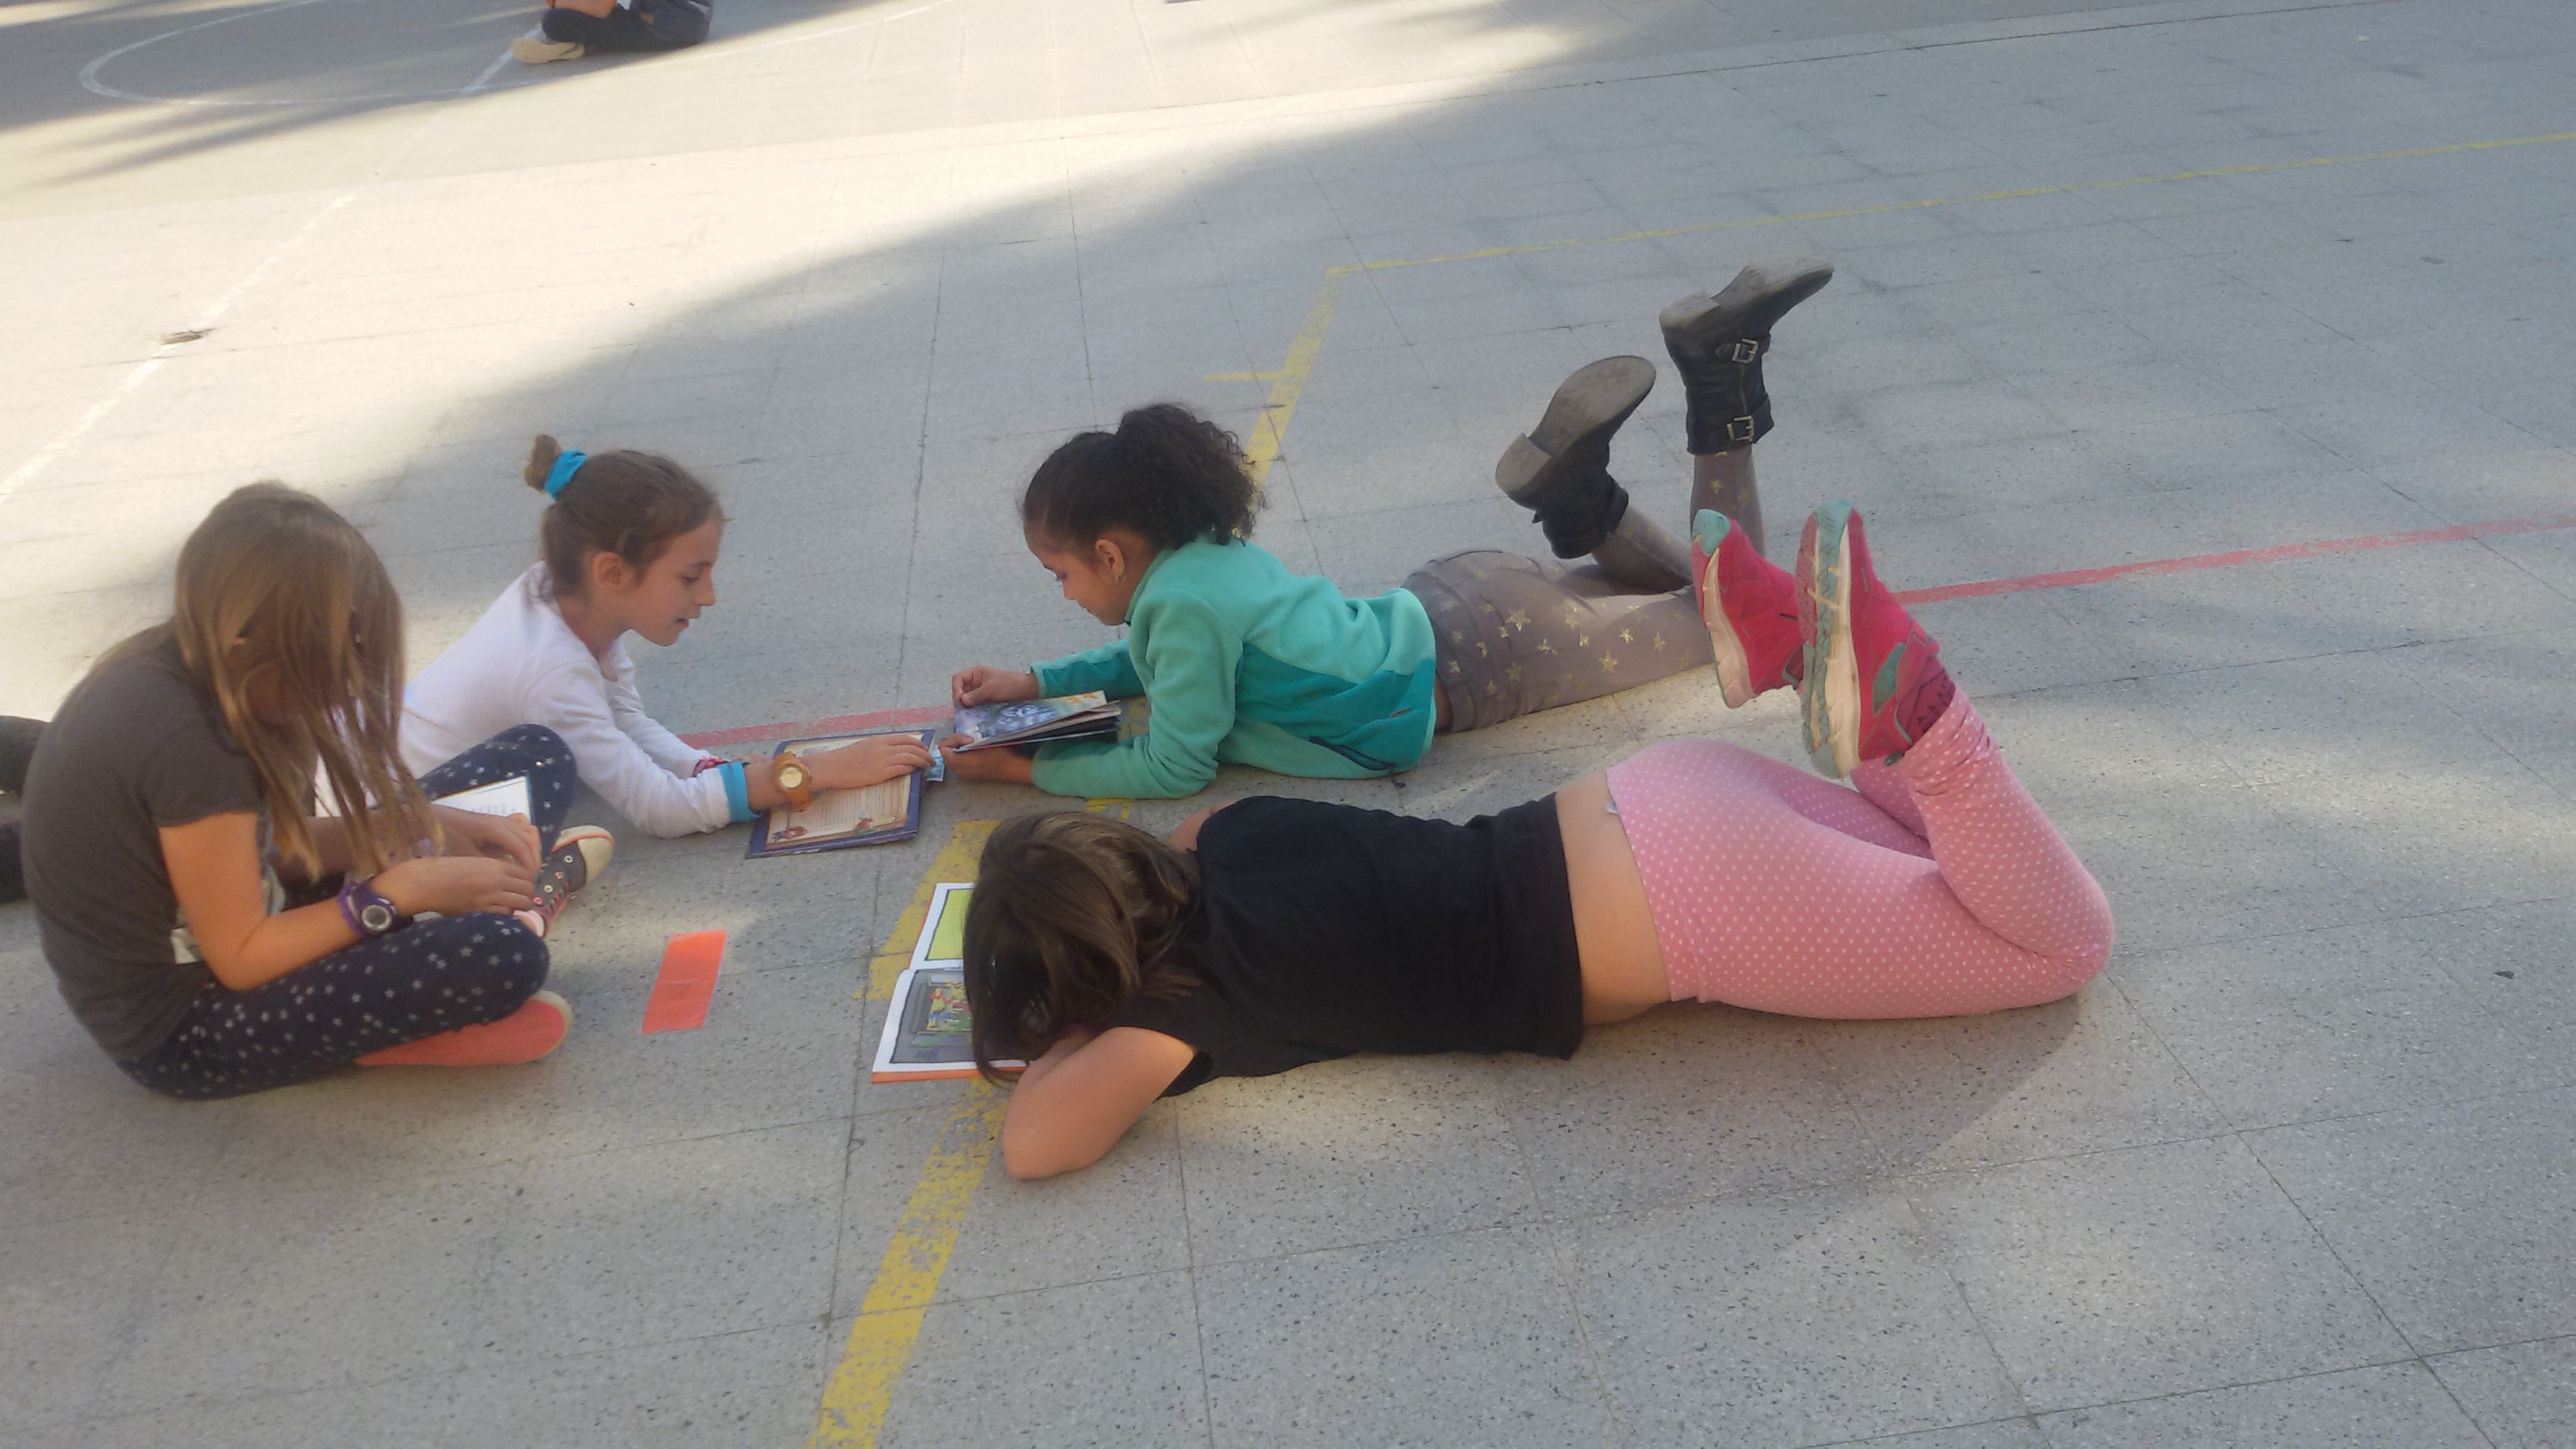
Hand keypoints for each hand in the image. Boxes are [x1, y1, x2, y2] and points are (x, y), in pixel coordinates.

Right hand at [377, 855, 537, 917]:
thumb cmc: (446, 870)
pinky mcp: (480, 911)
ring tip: (512, 909)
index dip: (528, 883)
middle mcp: (497, 879)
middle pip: (528, 889)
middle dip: (527, 896)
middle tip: (520, 901)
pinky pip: (505, 915)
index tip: (523, 888)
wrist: (426, 882)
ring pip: (522, 903)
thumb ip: (494, 870)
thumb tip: (511, 882)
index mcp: (495, 865)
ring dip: (520, 907)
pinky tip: (498, 915)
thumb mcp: (475, 862)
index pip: (526, 874)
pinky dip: (506, 916)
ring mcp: (490, 896)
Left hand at [434, 806, 541, 871]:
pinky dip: (527, 837)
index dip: (528, 862)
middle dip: (534, 858)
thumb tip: (504, 877)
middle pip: (530, 839)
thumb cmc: (449, 837)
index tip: (530, 877)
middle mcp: (503, 822)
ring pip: (529, 831)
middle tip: (531, 875)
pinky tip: (524, 848)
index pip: (521, 846)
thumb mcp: (465, 854)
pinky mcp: (500, 821)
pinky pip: (522, 824)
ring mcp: (503, 820)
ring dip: (533, 848)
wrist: (439, 819)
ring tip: (530, 865)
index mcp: (494, 830)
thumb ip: (487, 864)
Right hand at [808, 734, 934, 790]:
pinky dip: (912, 769)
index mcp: (880, 740)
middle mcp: (884, 748)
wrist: (833, 767)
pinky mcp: (881, 773)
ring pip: (910, 758)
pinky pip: (902, 769)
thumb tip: (894, 751)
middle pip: (912, 748)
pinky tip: (916, 771)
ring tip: (928, 766)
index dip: (919, 744)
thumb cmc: (846, 758)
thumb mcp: (865, 746)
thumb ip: (880, 747)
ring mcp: (883, 760)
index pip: (906, 738)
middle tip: (931, 760)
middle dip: (925, 754)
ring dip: (922, 762)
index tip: (925, 749)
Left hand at [939, 738, 1035, 783]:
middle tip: (969, 740)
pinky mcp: (969, 776)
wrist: (1011, 768)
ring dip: (958, 750)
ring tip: (972, 745)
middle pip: (946, 754)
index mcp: (959, 762)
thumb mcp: (981, 743)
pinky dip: (962, 757)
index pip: (943, 748)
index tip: (968, 738)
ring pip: (952, 760)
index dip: (954, 739)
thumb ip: (964, 742)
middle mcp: (958, 771)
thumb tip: (953, 741)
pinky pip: (958, 765)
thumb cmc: (998, 754)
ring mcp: (963, 775)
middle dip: (954, 744)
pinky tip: (974, 753)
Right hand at [952, 666, 1040, 707]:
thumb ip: (975, 695)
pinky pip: (974, 705)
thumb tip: (961, 701)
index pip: (958, 679)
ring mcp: (980, 692)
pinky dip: (972, 709)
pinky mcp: (985, 701)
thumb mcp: (991, 688)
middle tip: (962, 709)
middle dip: (959, 699)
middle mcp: (975, 682)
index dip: (956, 688)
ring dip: (965, 706)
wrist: (1025, 690)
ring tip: (966, 714)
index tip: (959, 700)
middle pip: (960, 690)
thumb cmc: (1009, 684)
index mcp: (975, 673)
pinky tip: (972, 715)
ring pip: (966, 699)